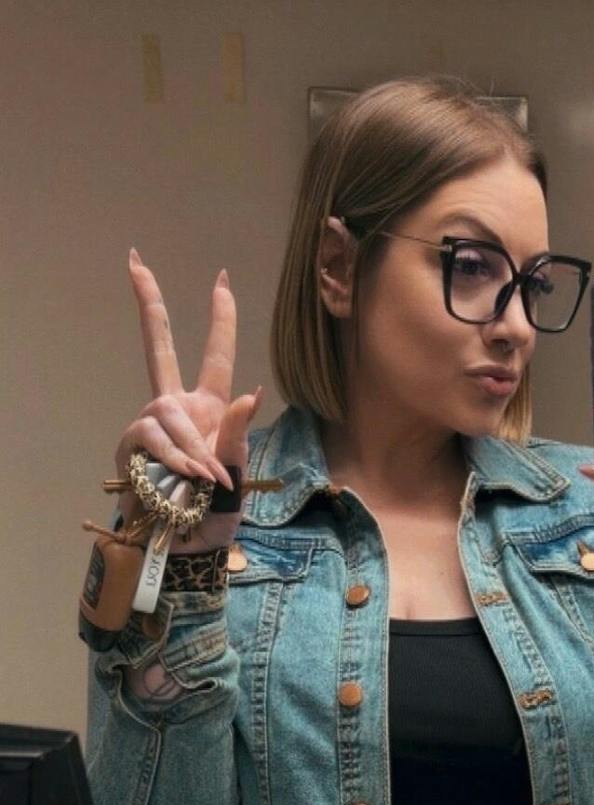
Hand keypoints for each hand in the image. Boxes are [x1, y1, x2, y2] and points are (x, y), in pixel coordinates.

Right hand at [114, 248, 261, 552]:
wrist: (186, 544)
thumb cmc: (216, 508)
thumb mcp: (238, 470)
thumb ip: (239, 433)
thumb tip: (251, 393)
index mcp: (210, 407)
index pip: (216, 354)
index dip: (220, 318)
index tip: (221, 278)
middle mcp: (177, 406)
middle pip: (159, 346)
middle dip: (148, 304)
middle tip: (135, 260)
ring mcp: (151, 423)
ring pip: (169, 415)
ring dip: (192, 450)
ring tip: (206, 480)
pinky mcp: (132, 444)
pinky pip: (156, 439)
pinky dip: (177, 460)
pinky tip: (186, 480)